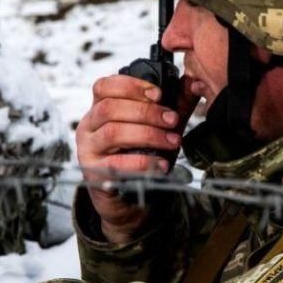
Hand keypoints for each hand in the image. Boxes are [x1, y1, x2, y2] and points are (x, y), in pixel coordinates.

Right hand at [76, 75, 199, 243]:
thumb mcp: (156, 127)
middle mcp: (89, 127)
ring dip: (147, 135)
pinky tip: (161, 164)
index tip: (158, 94)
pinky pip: (116, 164)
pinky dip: (142, 163)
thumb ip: (173, 105)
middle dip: (146, 112)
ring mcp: (88, 151)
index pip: (104, 87)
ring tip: (171, 141)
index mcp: (99, 109)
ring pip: (112, 133)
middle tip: (172, 120)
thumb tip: (194, 83)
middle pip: (109, 108)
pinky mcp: (94, 174)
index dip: (130, 86)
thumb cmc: (140, 157)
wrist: (128, 199)